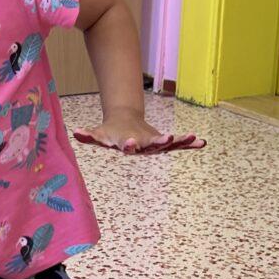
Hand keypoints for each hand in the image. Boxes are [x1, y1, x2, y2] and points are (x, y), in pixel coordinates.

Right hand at [74, 111, 204, 154]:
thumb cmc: (110, 132)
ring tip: (194, 138)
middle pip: (152, 146)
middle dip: (161, 142)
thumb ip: (88, 136)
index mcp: (127, 145)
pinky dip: (190, 143)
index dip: (129, 145)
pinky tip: (202, 142)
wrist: (123, 130)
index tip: (130, 143)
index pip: (128, 146)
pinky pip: (179, 144)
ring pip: (169, 145)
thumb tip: (76, 133)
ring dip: (181, 142)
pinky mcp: (164, 143)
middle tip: (169, 138)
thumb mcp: (98, 134)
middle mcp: (143, 148)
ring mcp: (155, 146)